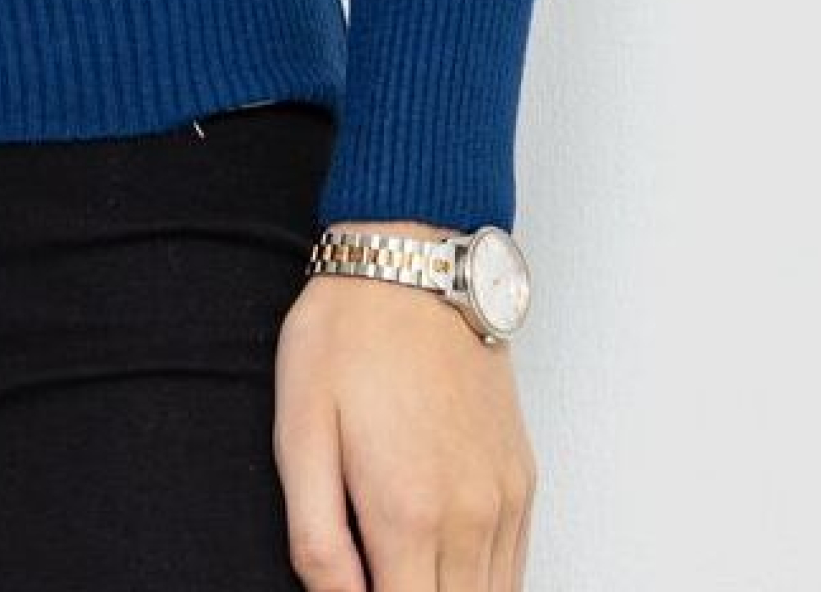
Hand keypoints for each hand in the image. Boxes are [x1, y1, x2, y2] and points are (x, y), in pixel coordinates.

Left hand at [274, 222, 537, 589]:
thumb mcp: (299, 429)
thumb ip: (317, 537)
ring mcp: (504, 500)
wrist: (412, 261)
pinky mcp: (522, 480)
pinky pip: (515, 568)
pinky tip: (442, 570)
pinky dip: (483, 585)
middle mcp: (470, 518)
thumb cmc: (345, 336)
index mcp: (408, 514)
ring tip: (402, 570)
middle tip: (375, 576)